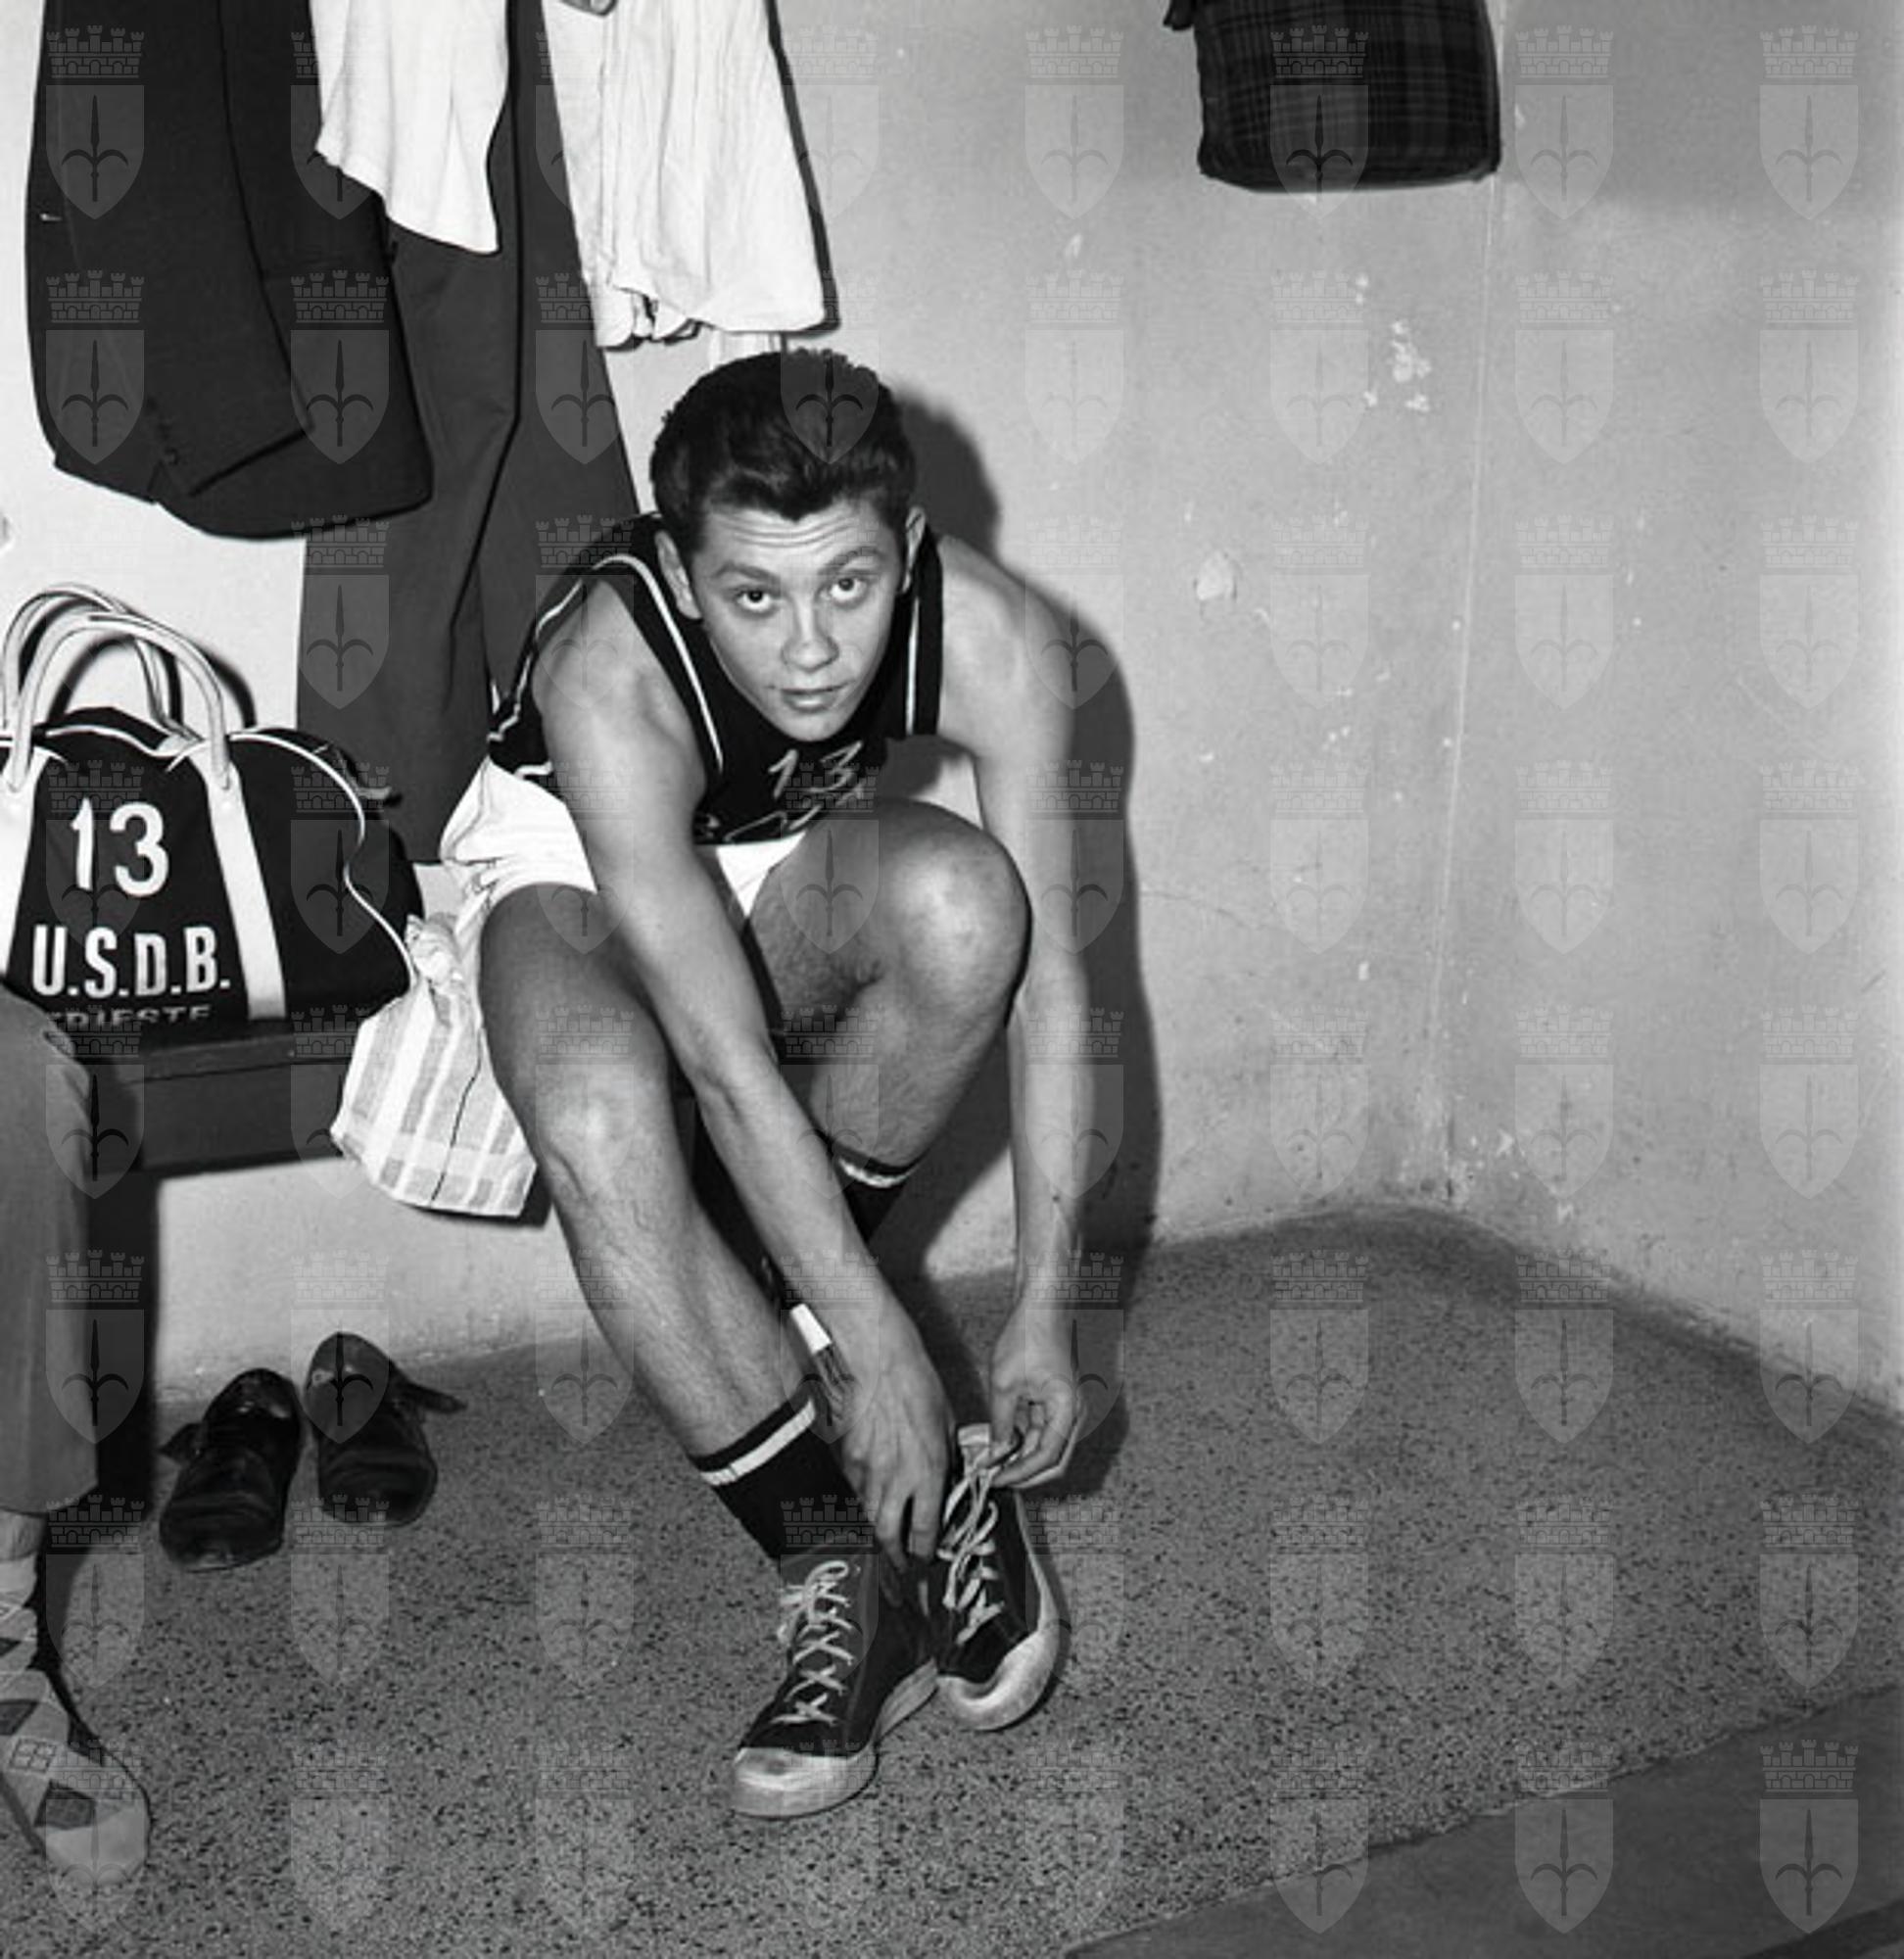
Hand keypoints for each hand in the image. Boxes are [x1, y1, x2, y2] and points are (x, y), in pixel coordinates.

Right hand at [829, 1311, 952, 1566]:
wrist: (879, 1360)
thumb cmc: (917, 1383)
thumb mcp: (947, 1424)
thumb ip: (947, 1460)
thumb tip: (948, 1481)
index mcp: (927, 1472)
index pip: (926, 1529)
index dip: (926, 1550)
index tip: (928, 1556)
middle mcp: (896, 1478)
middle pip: (888, 1535)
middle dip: (894, 1558)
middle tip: (900, 1566)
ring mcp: (866, 1470)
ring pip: (867, 1518)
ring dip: (875, 1537)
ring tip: (882, 1546)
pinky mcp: (846, 1457)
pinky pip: (852, 1492)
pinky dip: (860, 1505)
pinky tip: (866, 1506)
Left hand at [986, 1306, 1080, 1488]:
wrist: (1041, 1303)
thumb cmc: (1027, 1334)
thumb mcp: (1004, 1384)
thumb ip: (1001, 1424)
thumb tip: (996, 1453)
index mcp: (1069, 1409)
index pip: (1048, 1457)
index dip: (1020, 1473)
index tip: (996, 1479)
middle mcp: (1076, 1412)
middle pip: (1053, 1457)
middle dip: (1024, 1470)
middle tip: (996, 1477)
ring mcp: (1068, 1405)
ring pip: (1048, 1443)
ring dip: (1022, 1454)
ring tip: (992, 1460)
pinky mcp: (1058, 1398)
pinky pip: (1044, 1426)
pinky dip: (1024, 1436)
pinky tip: (1001, 1439)